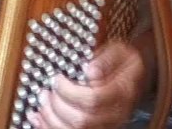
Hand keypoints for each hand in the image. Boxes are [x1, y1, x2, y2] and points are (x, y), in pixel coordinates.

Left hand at [27, 40, 150, 128]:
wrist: (132, 73)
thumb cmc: (122, 60)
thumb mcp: (120, 50)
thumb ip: (106, 58)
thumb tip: (90, 70)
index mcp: (122, 92)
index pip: (93, 100)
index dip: (69, 91)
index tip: (57, 78)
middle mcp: (116, 113)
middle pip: (83, 120)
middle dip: (58, 106)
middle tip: (46, 91)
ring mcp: (107, 123)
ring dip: (52, 119)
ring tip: (42, 102)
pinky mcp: (96, 127)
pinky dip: (51, 127)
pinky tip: (39, 118)